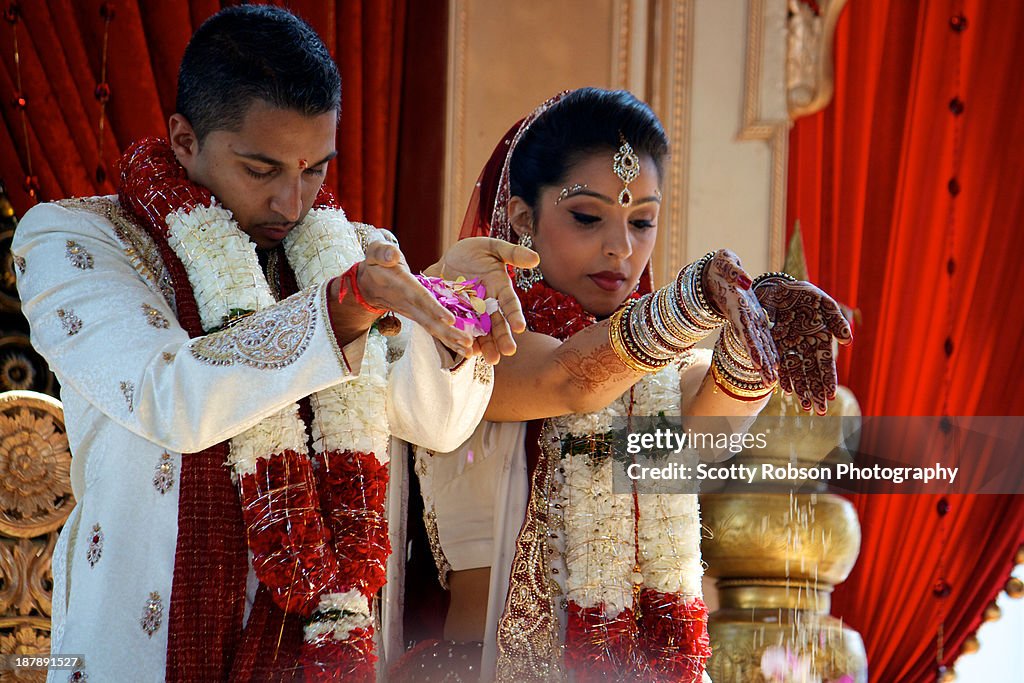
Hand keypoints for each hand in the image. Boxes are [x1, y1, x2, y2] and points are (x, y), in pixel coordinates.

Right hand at [357, 242, 475, 356]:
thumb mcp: (375, 252)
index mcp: (403, 286)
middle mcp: (409, 303)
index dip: (434, 309)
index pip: (420, 298)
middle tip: (468, 343)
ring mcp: (413, 312)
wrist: (368, 285)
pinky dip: (448, 339)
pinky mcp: (418, 316)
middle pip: (430, 320)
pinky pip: (433, 329)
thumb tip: (393, 256)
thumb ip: (384, 252)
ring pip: (433, 328)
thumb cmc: (376, 264)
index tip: (450, 319)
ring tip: (469, 351)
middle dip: (449, 332)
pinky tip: (463, 348)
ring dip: (451, 340)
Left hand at [427, 237, 539, 363]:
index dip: (515, 315)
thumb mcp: (492, 247)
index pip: (510, 304)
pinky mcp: (455, 317)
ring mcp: (472, 313)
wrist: (447, 260)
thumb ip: (513, 253)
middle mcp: (489, 305)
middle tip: (508, 351)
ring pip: (482, 332)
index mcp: (500, 289)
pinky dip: (464, 341)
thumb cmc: (473, 252)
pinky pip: (460, 330)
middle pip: (498, 324)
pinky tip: (468, 352)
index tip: (520, 327)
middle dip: (503, 338)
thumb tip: (536, 258)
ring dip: (487, 346)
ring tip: (492, 359)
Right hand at [703, 249, 778, 384]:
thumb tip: (747, 282)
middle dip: (760, 363)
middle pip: (752, 344)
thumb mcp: (725, 262)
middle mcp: (742, 317)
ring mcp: (748, 320)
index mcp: (736, 305)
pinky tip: (778, 366)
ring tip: (773, 382)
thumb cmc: (719, 266)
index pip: (744, 329)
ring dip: (766, 363)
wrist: (715, 273)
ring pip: (759, 345)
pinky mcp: (754, 318)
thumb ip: (734, 271)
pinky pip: (764, 338)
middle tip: (769, 383)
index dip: (751, 346)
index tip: (757, 363)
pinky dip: (770, 352)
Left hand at [754, 278, 852, 413]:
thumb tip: (847, 343)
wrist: (778, 286)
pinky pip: (781, 365)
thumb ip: (837, 321)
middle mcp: (806, 347)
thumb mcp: (823, 303)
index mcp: (820, 338)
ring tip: (804, 407)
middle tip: (819, 411)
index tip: (830, 395)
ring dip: (802, 390)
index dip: (828, 380)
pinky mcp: (776, 345)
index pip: (826, 364)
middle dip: (816, 392)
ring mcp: (791, 348)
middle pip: (812, 374)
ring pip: (798, 373)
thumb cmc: (804, 294)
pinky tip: (787, 391)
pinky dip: (784, 378)